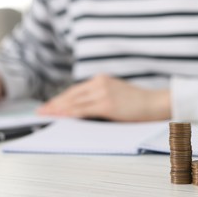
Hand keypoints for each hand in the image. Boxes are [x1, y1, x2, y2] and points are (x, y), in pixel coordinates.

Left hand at [37, 74, 170, 121]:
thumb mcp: (117, 93)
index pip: (76, 90)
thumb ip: (100, 96)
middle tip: (41, 111)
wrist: (156, 102)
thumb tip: (84, 108)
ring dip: (57, 109)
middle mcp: (100, 83)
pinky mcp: (106, 104)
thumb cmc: (139, 102)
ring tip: (45, 115)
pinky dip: (68, 113)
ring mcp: (103, 93)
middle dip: (54, 103)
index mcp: (102, 79)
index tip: (50, 104)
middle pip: (71, 94)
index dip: (61, 98)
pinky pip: (82, 109)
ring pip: (74, 102)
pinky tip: (60, 116)